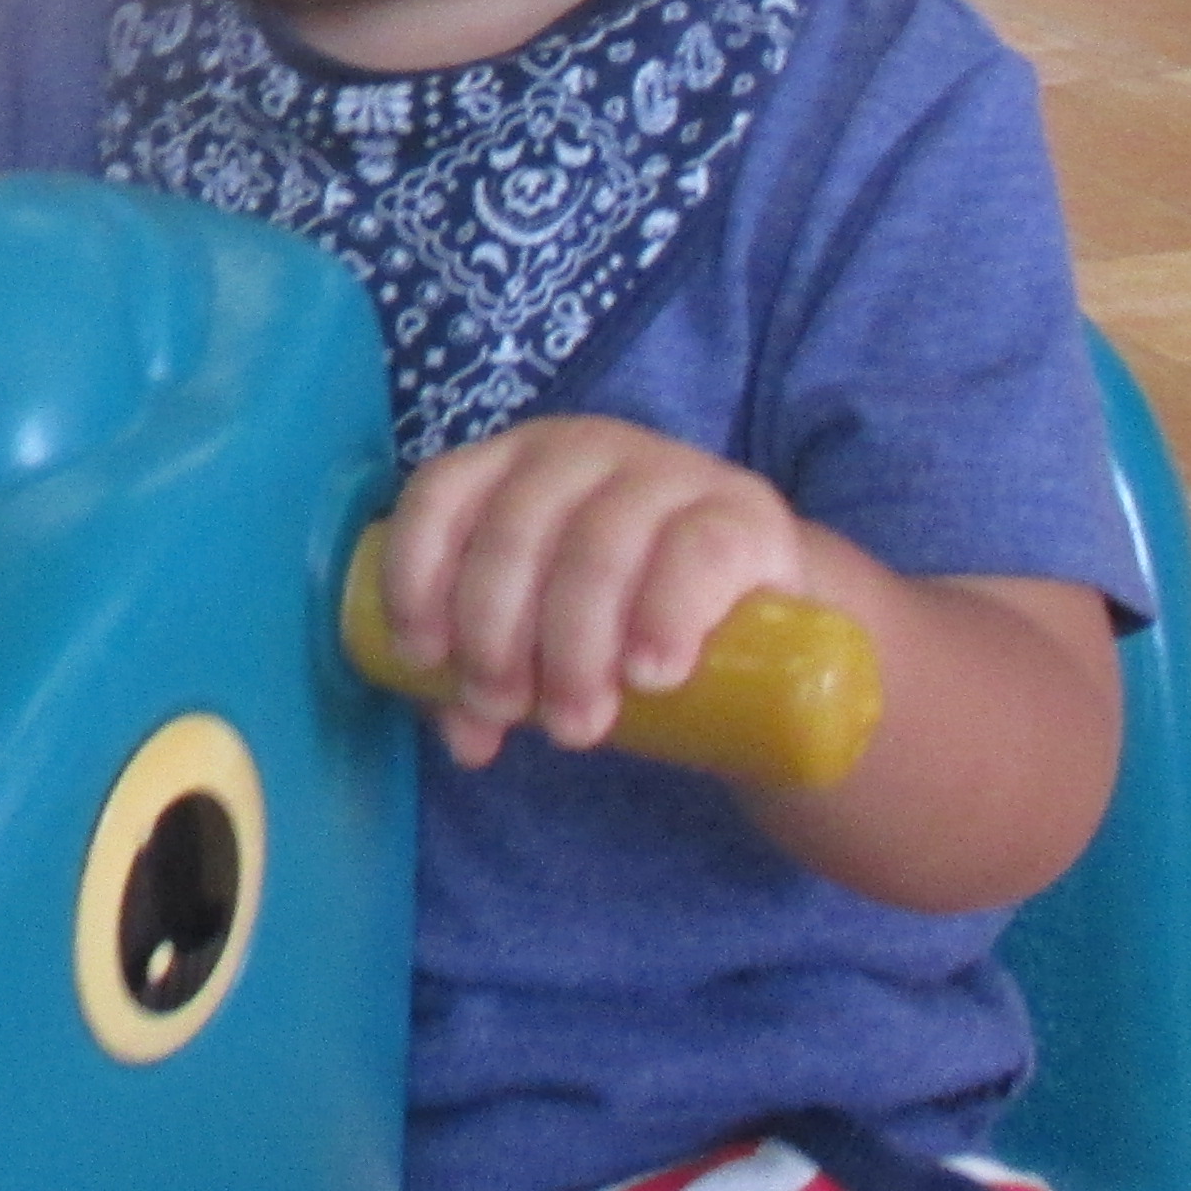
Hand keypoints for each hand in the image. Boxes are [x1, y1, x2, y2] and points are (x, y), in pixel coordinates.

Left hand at [378, 415, 815, 771]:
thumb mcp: (549, 638)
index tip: (425, 658)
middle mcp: (583, 450)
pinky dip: (663, 617)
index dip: (418, 574)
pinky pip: (693, 553)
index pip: (441, 494)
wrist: (772, 617)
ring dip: (573, 648)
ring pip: (597, 548)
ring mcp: (668, 471)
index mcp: (516, 465)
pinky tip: (650, 676)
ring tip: (575, 724)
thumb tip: (466, 740)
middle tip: (507, 710)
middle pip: (513, 533)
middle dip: (495, 635)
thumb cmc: (629, 616)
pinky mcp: (743, 512)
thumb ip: (497, 678)